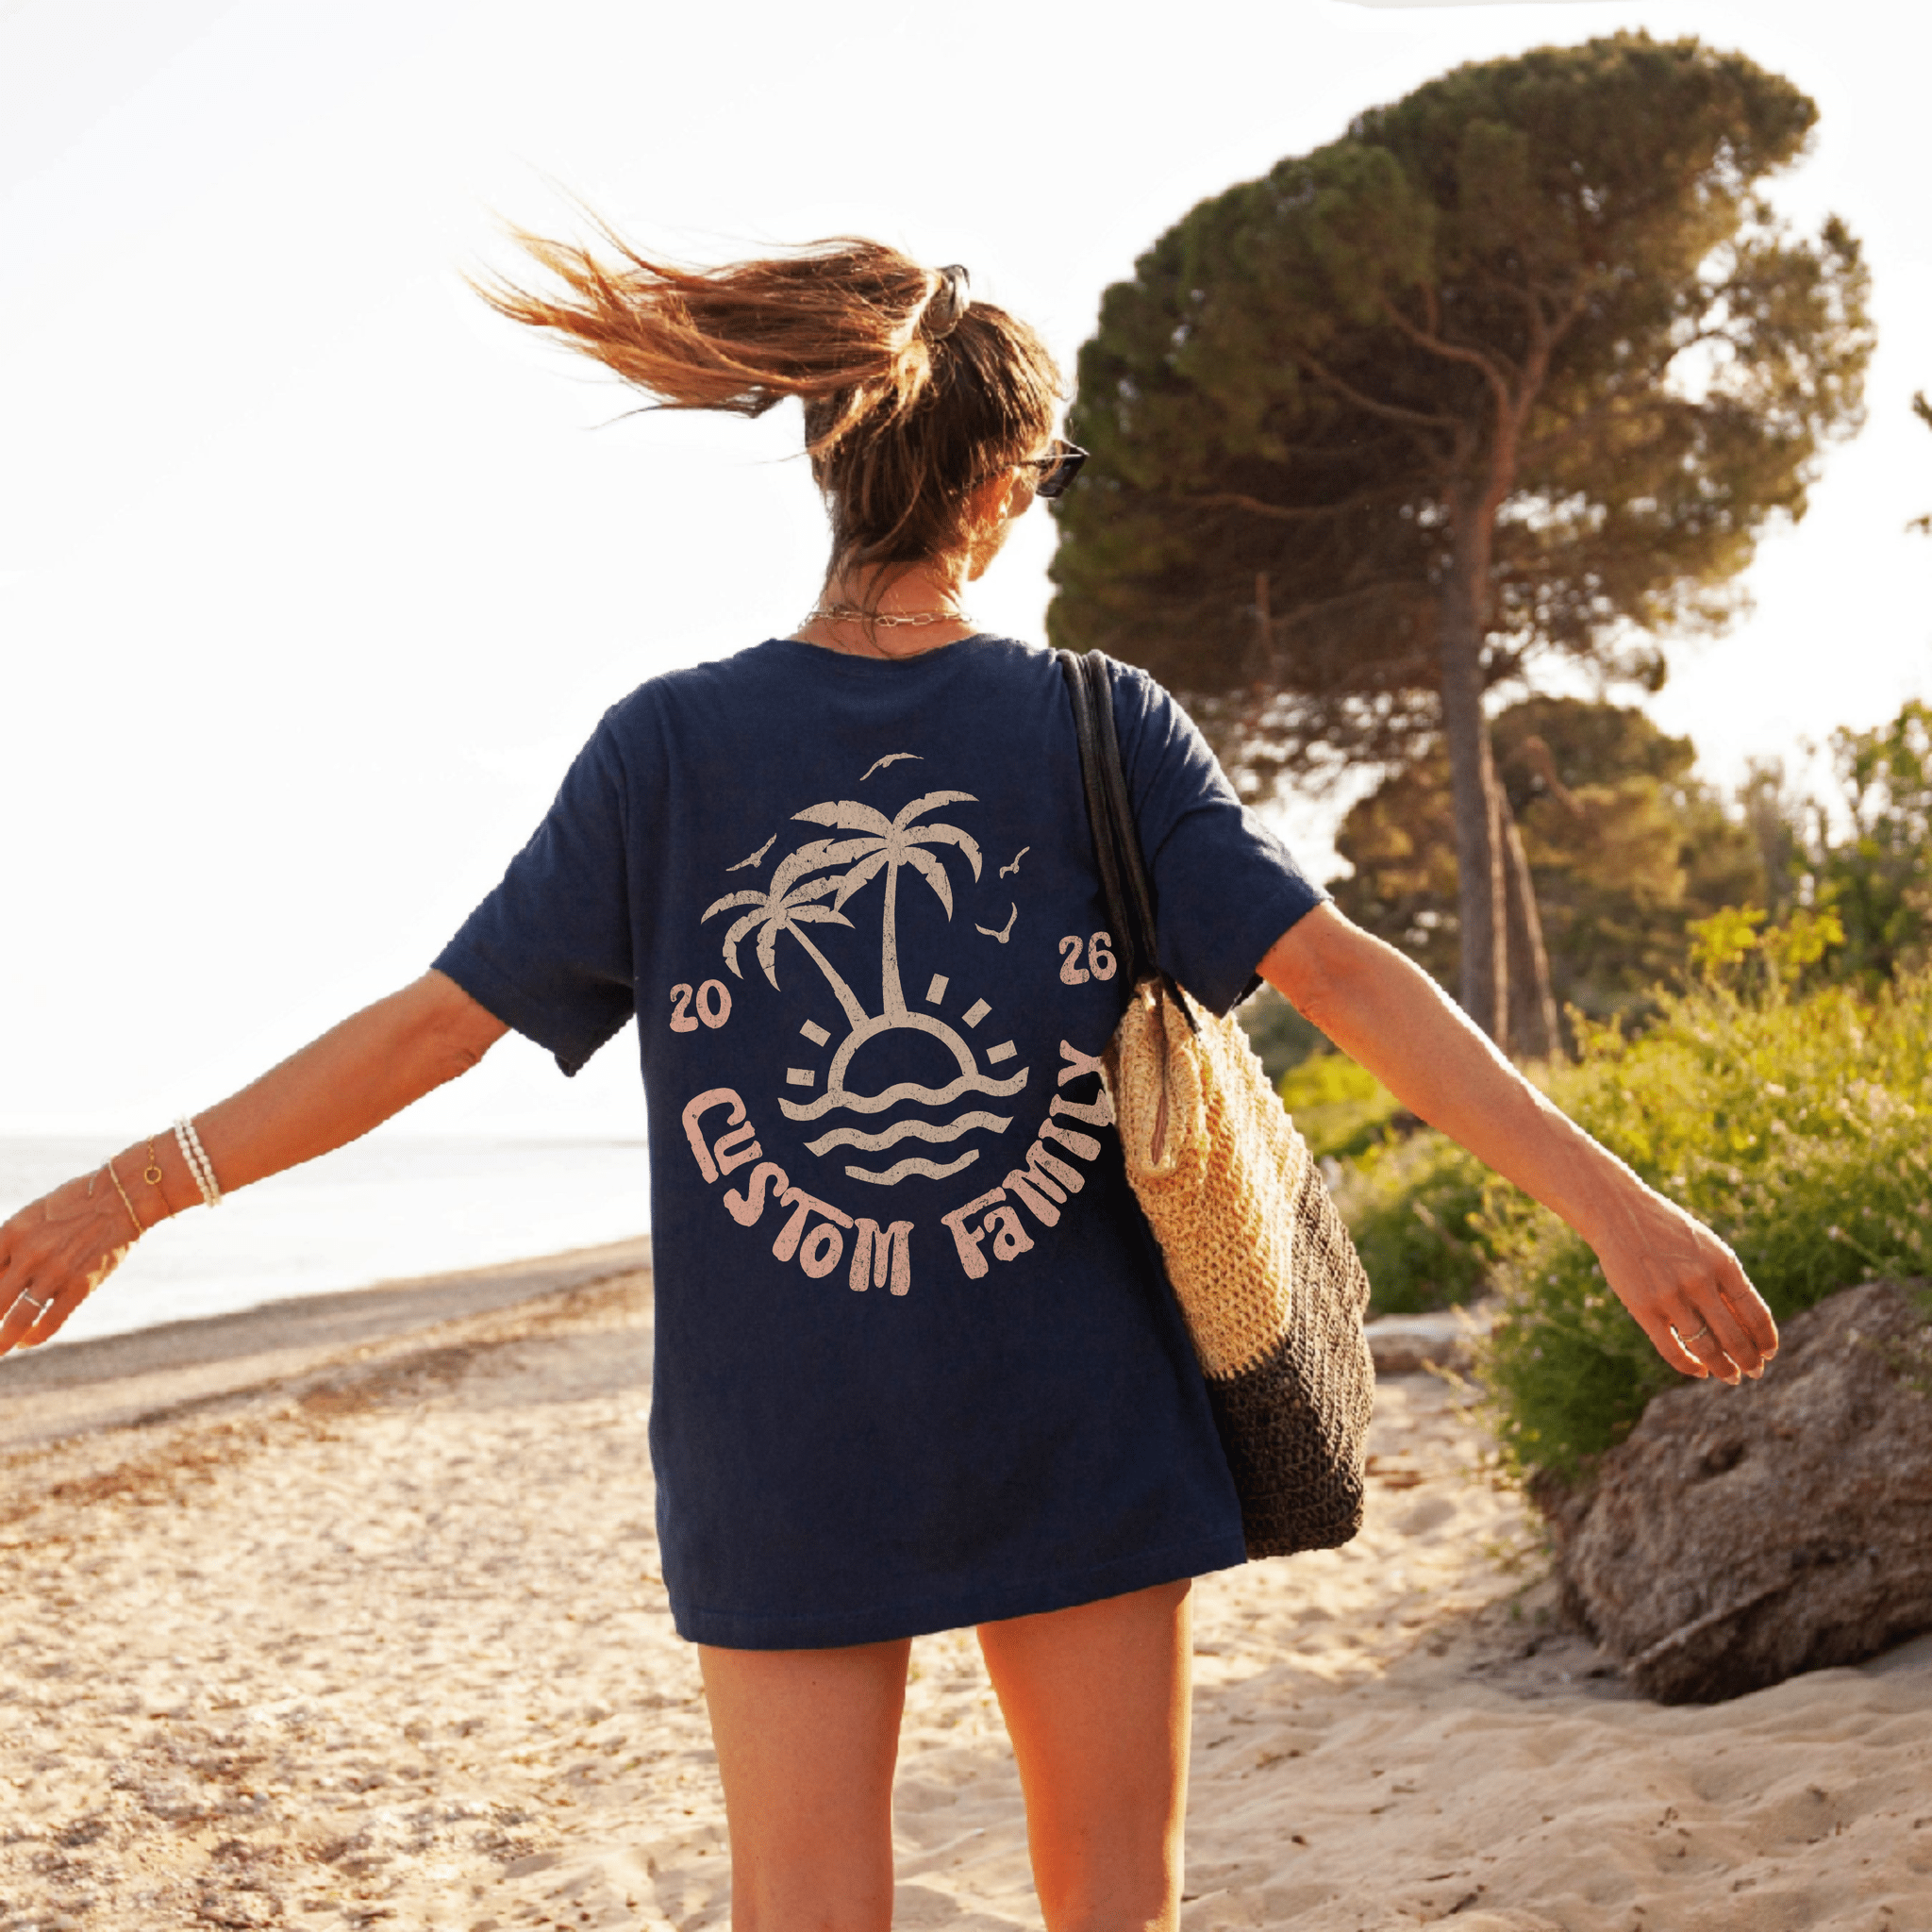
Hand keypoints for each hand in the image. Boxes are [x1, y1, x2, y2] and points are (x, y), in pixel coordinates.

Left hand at [0, 1170, 142, 1355]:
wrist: (121, 1197)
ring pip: (17, 1319)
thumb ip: (11, 1246)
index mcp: (11, 1233)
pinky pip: (51, 1321)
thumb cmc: (74, 1204)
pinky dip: (35, 1336)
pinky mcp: (80, 1285)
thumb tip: (0, 1278)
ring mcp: (55, 1271)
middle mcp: (28, 1254)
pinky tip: (27, 1341)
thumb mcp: (33, 1217)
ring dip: (3, 1341)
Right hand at [1586, 1180, 1778, 1383]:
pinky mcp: (1643, 1308)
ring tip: (1730, 1377)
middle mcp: (1700, 1281)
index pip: (1755, 1313)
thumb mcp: (1705, 1248)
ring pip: (1706, 1348)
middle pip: (1734, 1336)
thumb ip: (1724, 1283)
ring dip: (1723, 1368)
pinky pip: (1672, 1349)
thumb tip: (1747, 1328)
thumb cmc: (1667, 1230)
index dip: (1765, 1338)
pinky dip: (1689, 1366)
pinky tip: (1699, 1371)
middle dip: (1749, 1360)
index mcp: (1723, 1263)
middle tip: (1755, 1372)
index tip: (1769, 1353)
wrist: (1618, 1212)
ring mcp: (1670, 1296)